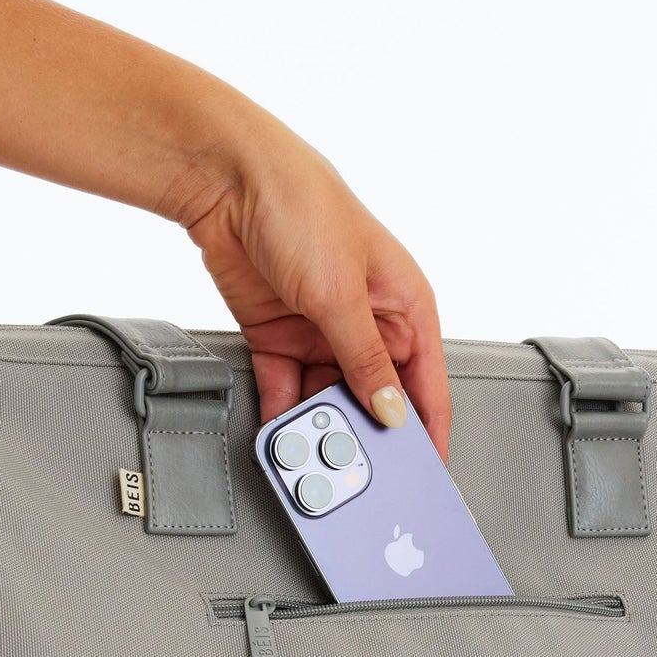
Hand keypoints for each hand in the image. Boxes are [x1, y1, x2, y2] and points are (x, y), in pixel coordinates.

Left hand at [172, 113, 451, 457]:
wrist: (228, 182)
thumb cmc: (303, 206)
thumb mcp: (341, 294)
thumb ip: (365, 360)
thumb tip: (389, 411)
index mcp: (405, 306)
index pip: (426, 385)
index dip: (427, 432)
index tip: (425, 475)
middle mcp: (369, 323)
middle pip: (376, 398)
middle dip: (367, 435)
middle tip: (360, 473)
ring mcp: (323, 332)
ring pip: (330, 399)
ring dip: (320, 427)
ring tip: (314, 456)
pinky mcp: (281, 338)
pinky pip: (287, 389)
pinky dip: (283, 413)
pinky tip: (281, 434)